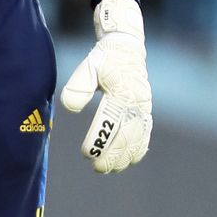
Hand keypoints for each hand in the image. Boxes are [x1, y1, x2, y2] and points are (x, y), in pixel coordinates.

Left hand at [60, 0, 151, 172]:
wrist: (126, 47)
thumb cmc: (104, 58)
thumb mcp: (89, 66)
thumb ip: (79, 86)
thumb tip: (70, 107)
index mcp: (122, 92)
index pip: (110, 122)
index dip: (99, 140)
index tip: (87, 153)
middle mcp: (137, 102)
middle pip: (126, 135)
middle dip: (112, 154)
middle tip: (97, 167)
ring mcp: (144, 107)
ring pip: (137, 138)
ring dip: (125, 156)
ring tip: (111, 169)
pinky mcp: (146, 109)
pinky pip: (145, 133)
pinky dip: (138, 149)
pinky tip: (130, 160)